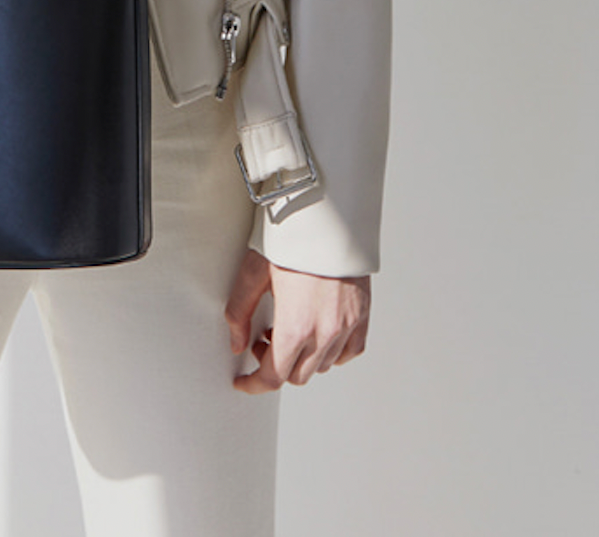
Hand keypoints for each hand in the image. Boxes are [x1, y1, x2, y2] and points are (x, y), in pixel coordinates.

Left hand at [225, 247, 370, 392]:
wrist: (329, 214)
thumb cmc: (294, 236)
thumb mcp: (255, 270)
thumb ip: (239, 310)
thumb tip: (236, 341)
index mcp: (296, 326)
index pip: (274, 377)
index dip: (255, 384)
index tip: (245, 381)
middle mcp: (324, 332)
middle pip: (297, 375)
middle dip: (277, 365)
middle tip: (265, 339)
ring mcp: (346, 326)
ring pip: (322, 365)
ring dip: (303, 357)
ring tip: (292, 327)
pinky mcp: (362, 315)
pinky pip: (349, 351)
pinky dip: (333, 351)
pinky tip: (318, 331)